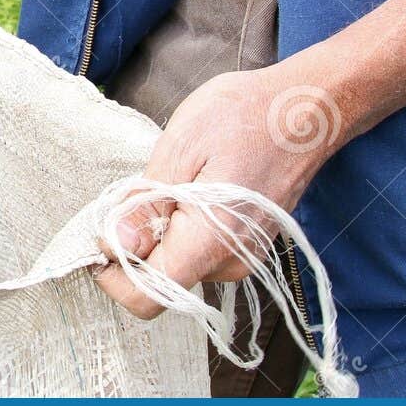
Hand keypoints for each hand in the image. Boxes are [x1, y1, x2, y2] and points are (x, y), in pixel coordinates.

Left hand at [95, 60, 350, 317]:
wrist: (305, 110)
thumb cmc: (243, 117)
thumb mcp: (179, 148)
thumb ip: (144, 205)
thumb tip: (112, 247)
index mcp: (209, 242)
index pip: (147, 295)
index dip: (113, 275)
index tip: (100, 237)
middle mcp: (229, 263)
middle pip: (160, 281)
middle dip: (135, 245)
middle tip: (136, 193)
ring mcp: (242, 257)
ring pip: (179, 265)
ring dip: (159, 233)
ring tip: (171, 183)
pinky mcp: (247, 246)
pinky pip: (199, 251)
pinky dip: (181, 228)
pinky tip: (189, 189)